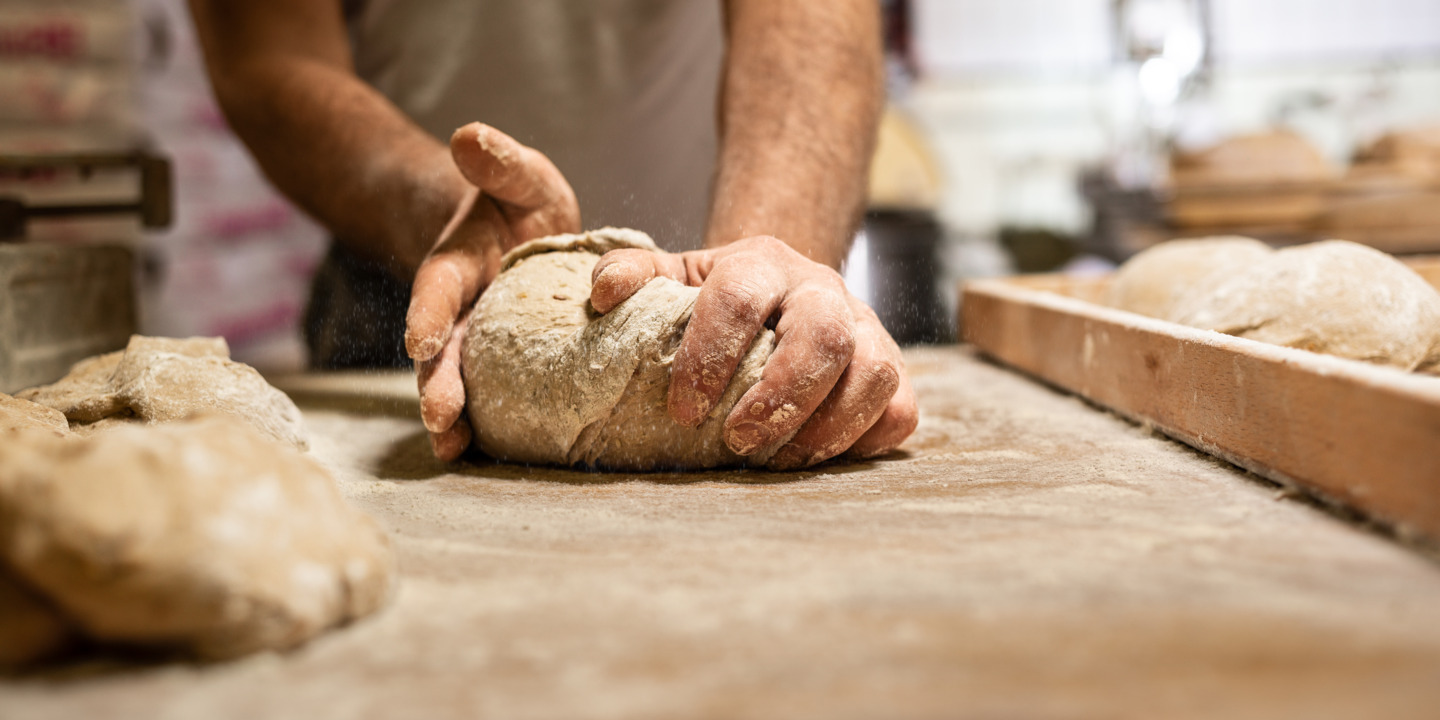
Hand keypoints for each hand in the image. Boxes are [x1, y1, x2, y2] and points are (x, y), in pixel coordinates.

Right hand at [406, 123, 579, 459]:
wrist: (522, 233)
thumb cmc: (518, 201)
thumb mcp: (518, 173)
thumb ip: (499, 160)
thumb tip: (470, 135)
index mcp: (456, 263)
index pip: (436, 287)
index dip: (427, 313)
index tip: (419, 340)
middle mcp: (457, 309)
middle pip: (441, 348)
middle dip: (437, 382)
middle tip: (438, 418)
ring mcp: (475, 340)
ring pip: (457, 379)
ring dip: (452, 414)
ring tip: (452, 448)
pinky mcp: (499, 364)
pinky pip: (488, 396)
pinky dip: (482, 425)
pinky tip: (483, 455)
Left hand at [589, 236, 917, 468]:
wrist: (784, 288)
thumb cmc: (721, 296)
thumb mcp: (675, 275)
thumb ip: (636, 276)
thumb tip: (603, 294)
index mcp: (762, 263)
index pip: (739, 299)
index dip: (709, 355)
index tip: (683, 410)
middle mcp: (822, 290)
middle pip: (823, 335)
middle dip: (781, 396)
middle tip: (739, 440)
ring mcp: (868, 329)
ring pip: (874, 372)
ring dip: (826, 427)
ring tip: (779, 460)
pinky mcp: (895, 371)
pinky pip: (900, 410)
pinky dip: (865, 440)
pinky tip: (819, 458)